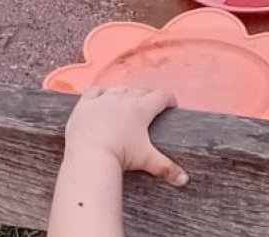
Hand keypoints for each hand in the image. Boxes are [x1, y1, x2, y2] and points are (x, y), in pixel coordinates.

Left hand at [64, 87, 187, 185]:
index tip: (172, 105)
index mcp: (142, 109)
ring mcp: (103, 100)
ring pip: (119, 89)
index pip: (162, 96)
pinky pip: (94, 92)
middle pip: (141, 91)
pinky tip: (102, 96)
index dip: (170, 99)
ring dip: (126, 93)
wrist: (89, 156)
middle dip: (148, 96)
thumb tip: (184, 180)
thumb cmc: (121, 156)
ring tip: (128, 100)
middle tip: (151, 105)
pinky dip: (100, 93)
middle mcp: (124, 99)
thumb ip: (166, 167)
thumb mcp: (147, 160)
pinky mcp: (85, 105)